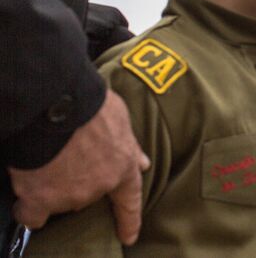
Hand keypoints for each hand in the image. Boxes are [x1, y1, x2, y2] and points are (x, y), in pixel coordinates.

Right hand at [9, 89, 150, 244]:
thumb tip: (142, 162)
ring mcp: (71, 196)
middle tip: (68, 155)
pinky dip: (29, 205)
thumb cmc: (90, 104)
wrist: (55, 104)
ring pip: (60, 200)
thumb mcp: (120, 118)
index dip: (130, 219)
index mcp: (122, 166)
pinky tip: (27, 188)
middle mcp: (99, 186)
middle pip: (87, 195)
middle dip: (80, 180)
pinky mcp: (42, 200)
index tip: (129, 237)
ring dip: (54, 184)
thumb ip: (130, 145)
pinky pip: (33, 214)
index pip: (129, 198)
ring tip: (47, 157)